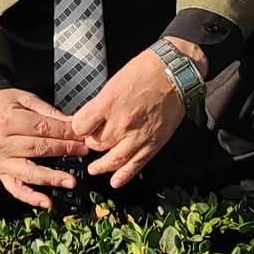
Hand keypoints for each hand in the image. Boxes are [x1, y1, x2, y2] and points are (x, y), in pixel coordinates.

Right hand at [0, 89, 91, 210]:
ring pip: (29, 173)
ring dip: (52, 178)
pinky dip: (31, 198)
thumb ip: (49, 112)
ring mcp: (1, 161)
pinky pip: (15, 189)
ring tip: (71, 181)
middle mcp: (2, 143)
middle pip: (39, 149)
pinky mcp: (0, 173)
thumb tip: (74, 124)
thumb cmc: (4, 104)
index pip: (42, 129)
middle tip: (84, 151)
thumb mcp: (25, 99)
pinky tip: (47, 203)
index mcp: (8, 121)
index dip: (65, 133)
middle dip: (65, 150)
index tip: (82, 136)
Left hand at [65, 48, 189, 190]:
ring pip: (112, 160)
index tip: (80, 128)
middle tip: (91, 142)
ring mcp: (137, 136)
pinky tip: (115, 181)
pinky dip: (124, 176)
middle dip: (90, 144)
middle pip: (95, 144)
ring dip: (101, 166)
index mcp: (108, 103)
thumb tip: (90, 118)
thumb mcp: (113, 82)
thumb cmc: (145, 71)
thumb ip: (101, 104)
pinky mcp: (152, 144)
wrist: (175, 74)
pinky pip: (135, 164)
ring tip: (94, 168)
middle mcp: (121, 122)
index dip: (78, 128)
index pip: (80, 127)